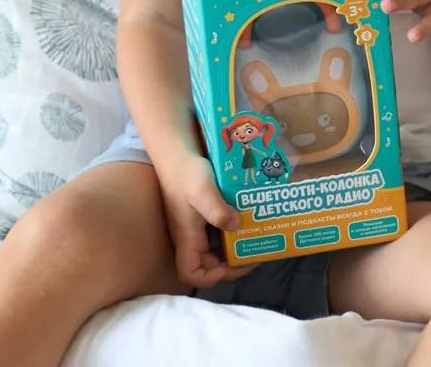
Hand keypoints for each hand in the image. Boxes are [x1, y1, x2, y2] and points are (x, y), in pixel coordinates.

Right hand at [158, 153, 253, 288]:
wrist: (177, 153)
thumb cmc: (187, 174)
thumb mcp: (203, 192)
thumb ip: (217, 211)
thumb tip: (236, 226)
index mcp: (187, 237)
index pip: (190, 273)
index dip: (209, 277)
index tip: (229, 265)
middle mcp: (190, 236)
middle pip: (206, 264)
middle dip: (230, 265)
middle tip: (253, 255)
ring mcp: (195, 225)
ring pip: (213, 249)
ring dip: (232, 249)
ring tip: (253, 241)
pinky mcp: (201, 214)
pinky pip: (216, 232)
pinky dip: (231, 231)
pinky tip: (245, 222)